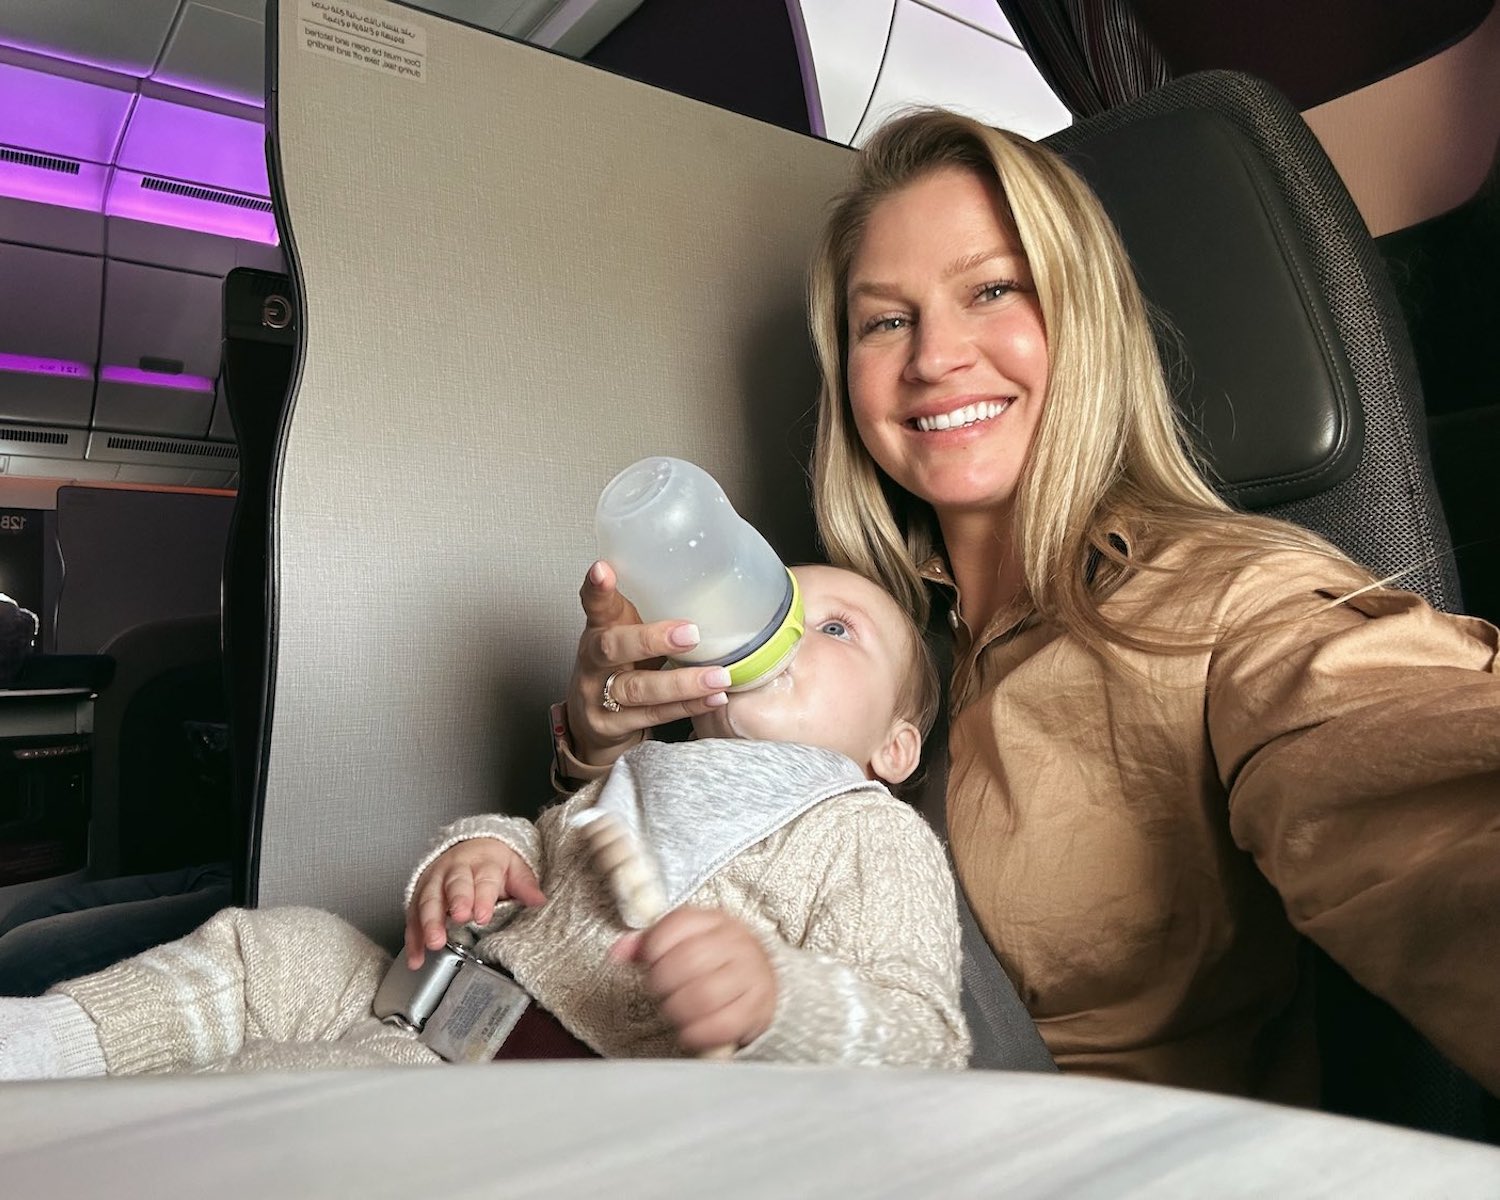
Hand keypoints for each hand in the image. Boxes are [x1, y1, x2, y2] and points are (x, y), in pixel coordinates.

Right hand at [404, 840, 545, 967]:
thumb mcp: (514, 867)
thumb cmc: (492, 862)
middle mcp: (454, 870)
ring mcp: (434, 882)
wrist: (469, 846)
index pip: (483, 879)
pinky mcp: (419, 896)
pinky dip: (413, 938)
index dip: (482, 897)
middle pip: (453, 885)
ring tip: (434, 942)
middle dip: (455, 902)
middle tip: (459, 919)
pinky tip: (416, 957)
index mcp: (481, 862)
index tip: (483, 915)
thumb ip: (524, 884)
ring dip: (429, 922)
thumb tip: (539, 900)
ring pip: (428, 900)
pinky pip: (413, 916)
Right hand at [565, 560, 729, 767]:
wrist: (592, 719)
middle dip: (651, 639)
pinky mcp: (611, 725)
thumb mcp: (625, 633)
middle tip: (690, 633)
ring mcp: (598, 695)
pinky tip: (713, 698)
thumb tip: (707, 585)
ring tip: (718, 676)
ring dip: (681, 683)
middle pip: (612, 647)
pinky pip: (652, 715)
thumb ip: (649, 611)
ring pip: (637, 688)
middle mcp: (592, 661)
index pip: (594, 604)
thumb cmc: (620, 665)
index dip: (597, 588)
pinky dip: (686, 707)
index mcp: (599, 629)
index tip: (603, 569)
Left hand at [613, 907, 776, 1052]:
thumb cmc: (714, 962)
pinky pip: (723, 1024)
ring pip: (704, 995)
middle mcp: (737, 942)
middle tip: (660, 993)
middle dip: (662, 984)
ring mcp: (751, 974)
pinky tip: (689, 1031)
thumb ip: (648, 944)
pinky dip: (698, 1033)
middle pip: (687, 961)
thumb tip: (618, 951)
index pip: (677, 924)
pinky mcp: (757, 1008)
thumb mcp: (683, 942)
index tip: (650, 963)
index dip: (653, 948)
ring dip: (678, 1010)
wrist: (760, 983)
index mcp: (715, 920)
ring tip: (674, 1011)